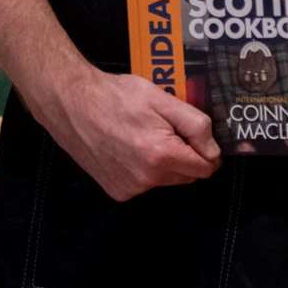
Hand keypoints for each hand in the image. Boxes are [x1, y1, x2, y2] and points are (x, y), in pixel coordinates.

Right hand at [39, 67, 221, 201]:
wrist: (73, 105)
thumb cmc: (118, 96)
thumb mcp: (162, 100)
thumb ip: (195, 125)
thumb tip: (213, 151)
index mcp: (162, 156)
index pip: (205, 168)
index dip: (207, 150)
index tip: (198, 134)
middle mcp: (147, 180)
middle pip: (187, 176)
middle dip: (186, 155)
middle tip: (169, 128)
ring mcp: (130, 189)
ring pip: (166, 180)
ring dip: (166, 162)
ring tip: (146, 133)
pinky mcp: (117, 191)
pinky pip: (145, 183)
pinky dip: (146, 168)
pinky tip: (131, 146)